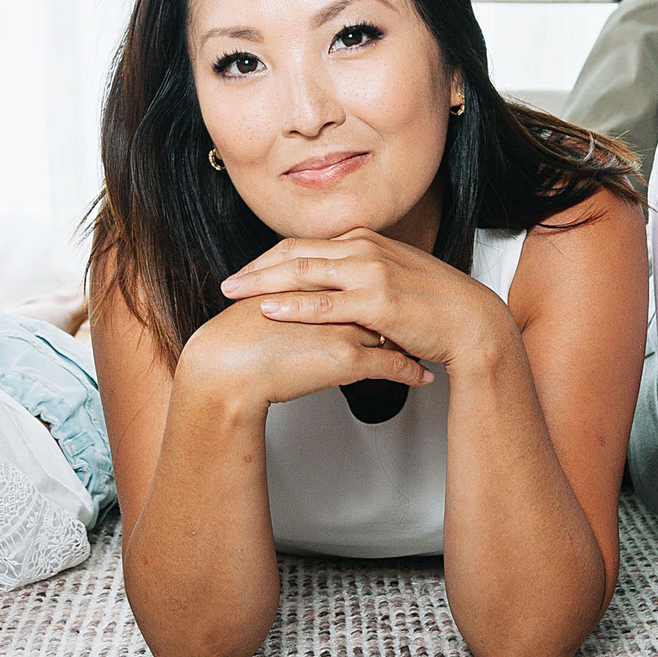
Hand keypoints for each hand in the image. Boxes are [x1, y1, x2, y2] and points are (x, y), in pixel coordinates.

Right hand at [172, 294, 433, 417]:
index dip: (376, 287)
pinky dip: (410, 372)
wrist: (228, 367)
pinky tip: (423, 377)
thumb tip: (301, 305)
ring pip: (392, 330)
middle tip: (422, 314)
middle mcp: (335, 300)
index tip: (395, 293)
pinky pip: (391, 366)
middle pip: (381, 296)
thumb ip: (289, 302)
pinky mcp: (347, 358)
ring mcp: (344, 327)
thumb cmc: (237, 343)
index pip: (357, 279)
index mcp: (315, 284)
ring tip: (430, 344)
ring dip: (413, 339)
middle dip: (404, 306)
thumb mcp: (265, 309)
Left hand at [219, 230, 512, 370]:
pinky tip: (269, 310)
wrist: (472, 322)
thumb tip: (335, 288)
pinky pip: (324, 303)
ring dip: (262, 283)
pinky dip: (291, 306)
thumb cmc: (436, 307)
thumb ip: (362, 275)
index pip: (305, 245)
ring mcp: (370, 271)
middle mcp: (364, 248)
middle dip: (256, 269)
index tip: (247, 274)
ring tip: (234, 294)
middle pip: (295, 253)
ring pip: (302, 273)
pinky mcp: (376, 301)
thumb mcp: (394, 278)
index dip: (270, 259)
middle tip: (228, 284)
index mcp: (366, 240)